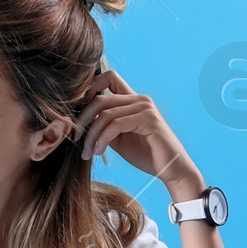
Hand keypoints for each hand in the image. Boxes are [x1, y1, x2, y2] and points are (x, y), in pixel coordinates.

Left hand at [74, 70, 201, 197]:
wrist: (171, 170)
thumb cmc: (146, 154)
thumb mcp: (118, 138)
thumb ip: (103, 126)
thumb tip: (81, 120)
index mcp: (133, 100)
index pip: (109, 77)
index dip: (91, 88)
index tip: (80, 112)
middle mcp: (139, 99)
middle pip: (100, 98)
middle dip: (82, 119)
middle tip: (75, 138)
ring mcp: (145, 108)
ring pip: (105, 114)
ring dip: (91, 135)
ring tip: (87, 153)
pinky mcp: (149, 120)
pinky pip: (116, 125)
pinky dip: (102, 139)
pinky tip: (98, 152)